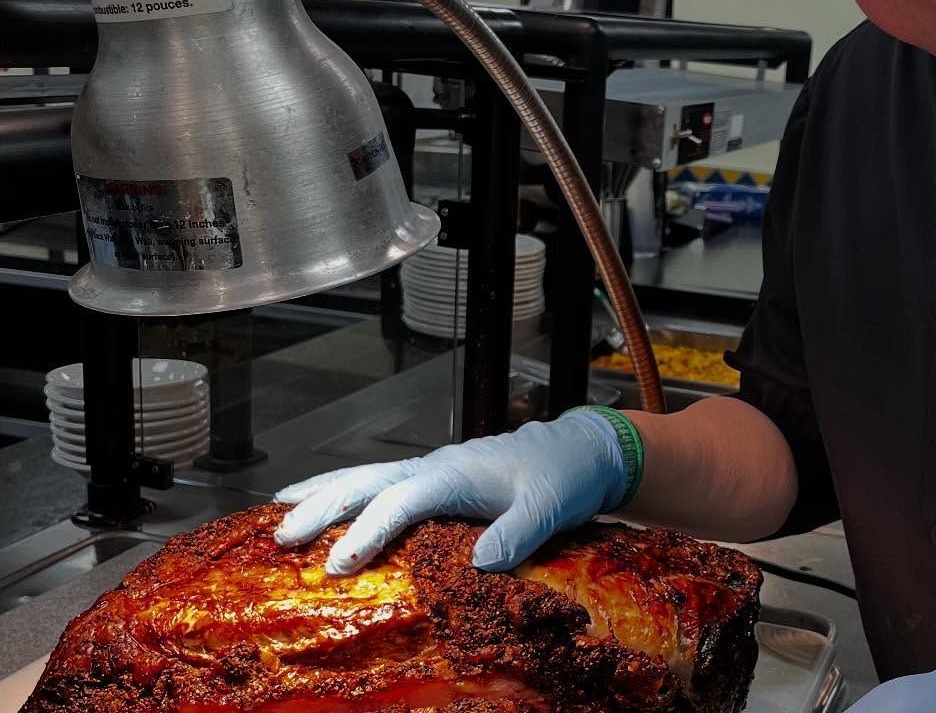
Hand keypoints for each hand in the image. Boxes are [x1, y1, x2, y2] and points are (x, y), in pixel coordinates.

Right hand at [273, 410, 626, 575]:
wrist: (578, 450)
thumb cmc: (562, 476)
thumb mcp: (548, 508)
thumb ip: (516, 534)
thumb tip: (479, 564)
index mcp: (457, 474)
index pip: (401, 502)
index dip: (367, 532)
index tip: (335, 564)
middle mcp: (436, 468)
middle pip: (369, 483)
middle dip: (323, 507)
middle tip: (280, 536)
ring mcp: (433, 471)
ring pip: (367, 477)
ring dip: (324, 494)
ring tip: (278, 511)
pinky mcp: (435, 480)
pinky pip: (381, 484)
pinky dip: (346, 491)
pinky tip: (322, 501)